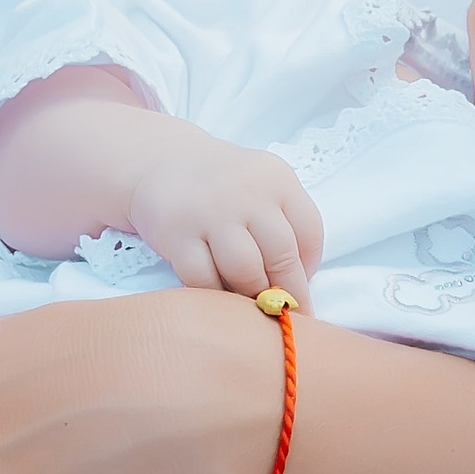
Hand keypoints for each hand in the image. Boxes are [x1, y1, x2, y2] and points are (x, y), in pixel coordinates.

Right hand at [124, 120, 322, 296]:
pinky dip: (215, 294)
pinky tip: (219, 293)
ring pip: (245, 272)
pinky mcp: (176, 234)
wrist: (165, 162)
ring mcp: (210, 213)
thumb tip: (299, 286)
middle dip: (287, 291)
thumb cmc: (226, 186)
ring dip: (252, 294)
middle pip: (281, 256)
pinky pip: (204, 280)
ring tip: (251, 302)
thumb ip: (285, 225)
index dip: (309, 267)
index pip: (309, 232)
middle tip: (282, 311)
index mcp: (278, 180)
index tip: (301, 286)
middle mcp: (247, 193)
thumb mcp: (264, 187)